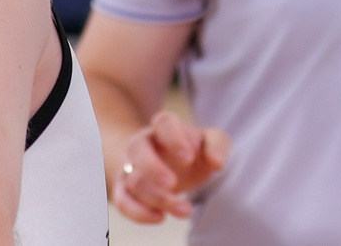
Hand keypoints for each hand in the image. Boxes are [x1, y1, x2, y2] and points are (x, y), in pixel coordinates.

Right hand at [114, 111, 231, 223]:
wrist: (170, 163)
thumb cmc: (192, 149)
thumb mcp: (210, 142)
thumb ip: (217, 146)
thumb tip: (216, 162)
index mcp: (165, 126)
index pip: (164, 123)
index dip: (174, 140)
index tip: (189, 159)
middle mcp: (143, 143)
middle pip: (137, 149)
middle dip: (153, 168)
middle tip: (173, 184)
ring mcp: (130, 166)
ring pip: (133, 181)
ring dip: (157, 198)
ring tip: (185, 210)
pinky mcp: (124, 189)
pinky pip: (122, 201)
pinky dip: (138, 212)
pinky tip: (160, 217)